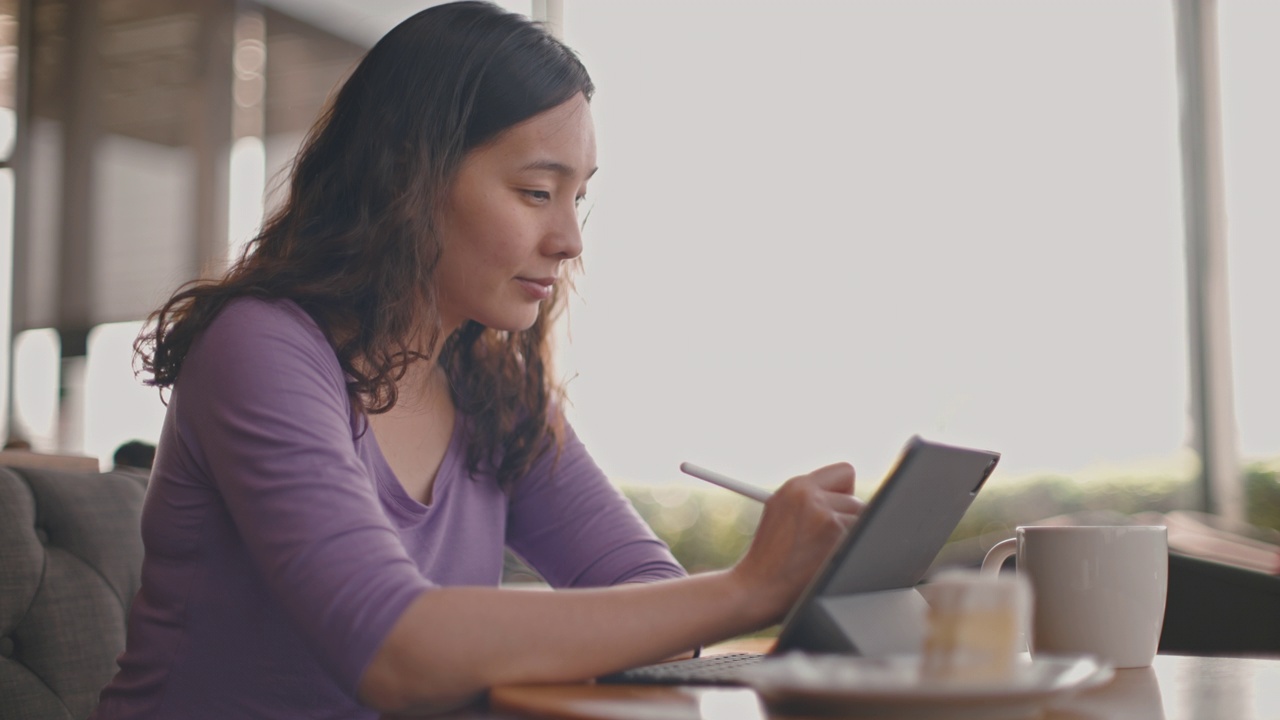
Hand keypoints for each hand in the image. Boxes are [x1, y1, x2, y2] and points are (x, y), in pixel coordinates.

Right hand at [729, 463, 861, 623]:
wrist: (756, 588)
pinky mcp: (837, 538)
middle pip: (858, 502)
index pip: (845, 472)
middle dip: (847, 521)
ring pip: (861, 522)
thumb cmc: (770, 558)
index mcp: (796, 486)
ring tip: (821, 554)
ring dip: (849, 539)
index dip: (844, 493)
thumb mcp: (781, 512)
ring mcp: (825, 517)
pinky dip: (848, 554)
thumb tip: (849, 498)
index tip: (838, 508)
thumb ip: (812, 500)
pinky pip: (861, 542)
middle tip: (824, 541)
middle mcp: (810, 496)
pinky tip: (826, 563)